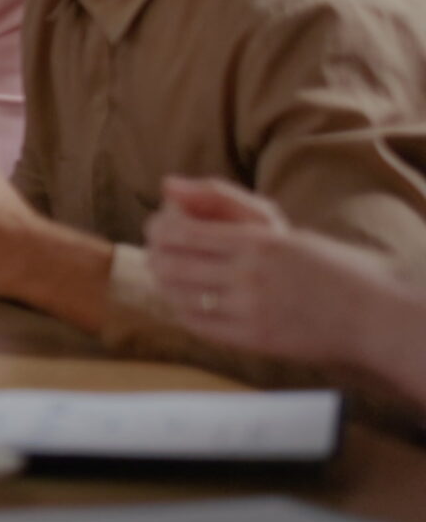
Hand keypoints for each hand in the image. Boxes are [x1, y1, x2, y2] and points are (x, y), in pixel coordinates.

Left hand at [145, 176, 406, 370]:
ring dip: (164, 283)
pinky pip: (197, 323)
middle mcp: (250, 275)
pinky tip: (188, 301)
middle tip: (156, 252)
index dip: (158, 229)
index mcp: (256, 241)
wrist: (367, 315)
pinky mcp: (254, 339)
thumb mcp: (274, 223)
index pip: (180, 231)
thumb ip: (220, 198)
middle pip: (171, 263)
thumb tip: (167, 183)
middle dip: (154, 255)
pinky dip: (183, 309)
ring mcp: (251, 310)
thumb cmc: (318, 262)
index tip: (158, 228)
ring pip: (179, 295)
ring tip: (169, 275)